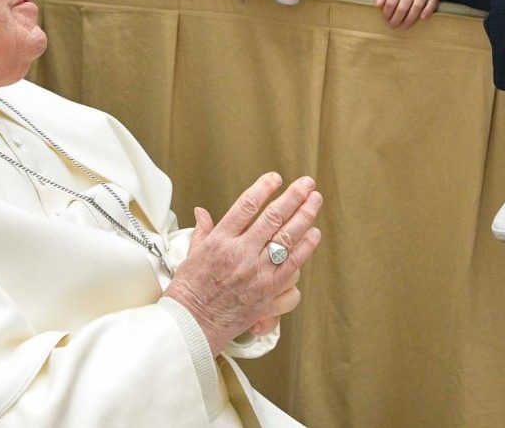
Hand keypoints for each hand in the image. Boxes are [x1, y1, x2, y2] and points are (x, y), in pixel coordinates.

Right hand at [164, 173, 322, 354]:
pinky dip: (305, 248)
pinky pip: (292, 266)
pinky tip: (313, 234)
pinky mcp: (267, 292)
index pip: (246, 206)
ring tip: (315, 202)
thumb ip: (202, 230)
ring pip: (287, 239)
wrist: (192, 325)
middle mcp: (240, 254)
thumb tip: (201, 211)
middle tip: (307, 184)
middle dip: (293, 197)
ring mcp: (256, 274)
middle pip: (273, 218)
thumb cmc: (189, 291)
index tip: (276, 178)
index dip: (264, 188)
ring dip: (304, 217)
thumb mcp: (191, 254)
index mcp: (219, 241)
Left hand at [375, 0, 437, 28]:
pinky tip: (422, 18)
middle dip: (396, 19)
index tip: (386, 19)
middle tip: (393, 26)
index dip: (387, 13)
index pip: (391, 1)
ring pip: (416, 7)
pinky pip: (432, 3)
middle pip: (403, 6)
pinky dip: (427, 11)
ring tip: (404, 26)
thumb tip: (378, 5)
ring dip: (410, 19)